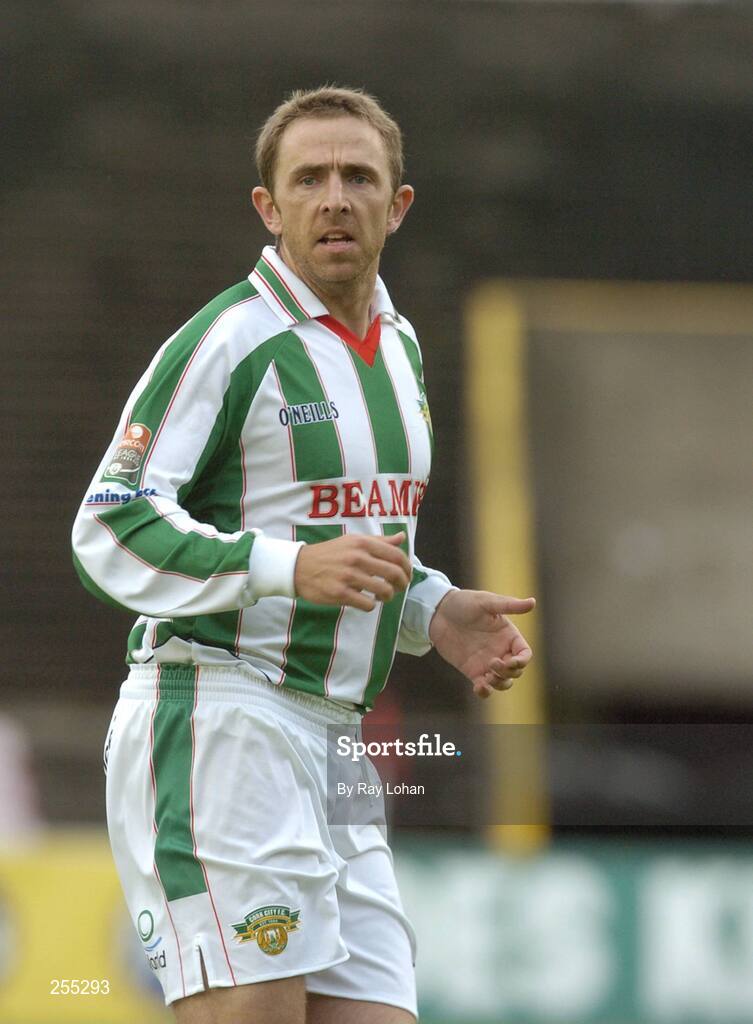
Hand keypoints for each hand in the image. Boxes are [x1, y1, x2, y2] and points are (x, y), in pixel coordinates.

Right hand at [294, 532, 410, 611]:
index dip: (407, 568)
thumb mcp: (353, 541)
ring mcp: (348, 576)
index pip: (397, 556)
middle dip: (402, 584)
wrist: (299, 567)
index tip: (407, 576)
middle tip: (398, 589)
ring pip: (384, 590)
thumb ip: (379, 541)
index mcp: (363, 543)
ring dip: (388, 597)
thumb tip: (402, 537)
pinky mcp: (340, 593)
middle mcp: (357, 557)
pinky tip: (366, 601)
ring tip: (382, 596)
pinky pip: (367, 604)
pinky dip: (371, 605)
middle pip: (394, 574)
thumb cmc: (330, 554)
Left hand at [428, 589, 534, 698]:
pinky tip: (478, 687)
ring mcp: (487, 662)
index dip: (522, 661)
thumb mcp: (486, 602)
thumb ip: (509, 605)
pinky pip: (484, 687)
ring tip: (487, 678)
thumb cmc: (464, 602)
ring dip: (500, 684)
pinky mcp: (472, 671)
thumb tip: (533, 602)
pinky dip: (485, 692)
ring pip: (503, 682)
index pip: (525, 654)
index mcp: (508, 635)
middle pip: (516, 671)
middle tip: (492, 663)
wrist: (438, 612)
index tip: (511, 661)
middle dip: (508, 672)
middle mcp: (501, 650)